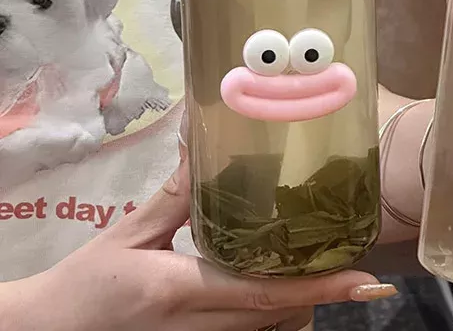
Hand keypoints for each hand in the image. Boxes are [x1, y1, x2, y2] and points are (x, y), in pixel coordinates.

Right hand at [4, 161, 394, 330]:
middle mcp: (198, 328)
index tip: (366, 282)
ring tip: (323, 269)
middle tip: (351, 260)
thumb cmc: (83, 285)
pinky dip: (273, 316)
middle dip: (319, 293)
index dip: (320, 288)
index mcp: (180, 290)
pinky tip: (278, 287)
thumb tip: (203, 144)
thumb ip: (174, 196)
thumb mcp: (127, 234)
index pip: (263, 292)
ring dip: (298, 305)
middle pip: (278, 316)